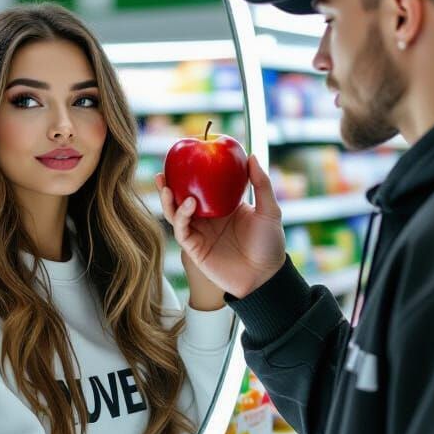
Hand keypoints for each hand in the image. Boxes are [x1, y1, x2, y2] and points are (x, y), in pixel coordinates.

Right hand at [155, 154, 285, 299]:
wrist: (266, 277)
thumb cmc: (270, 244)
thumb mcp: (269, 210)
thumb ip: (261, 184)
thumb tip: (251, 156)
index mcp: (223, 207)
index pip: (202, 187)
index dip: (191, 174)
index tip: (185, 157)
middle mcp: (208, 219)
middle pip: (182, 199)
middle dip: (169, 185)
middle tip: (163, 170)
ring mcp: (200, 234)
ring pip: (176, 214)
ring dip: (169, 200)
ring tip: (168, 186)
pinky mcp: (196, 249)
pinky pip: (182, 230)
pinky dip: (181, 216)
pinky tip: (188, 204)